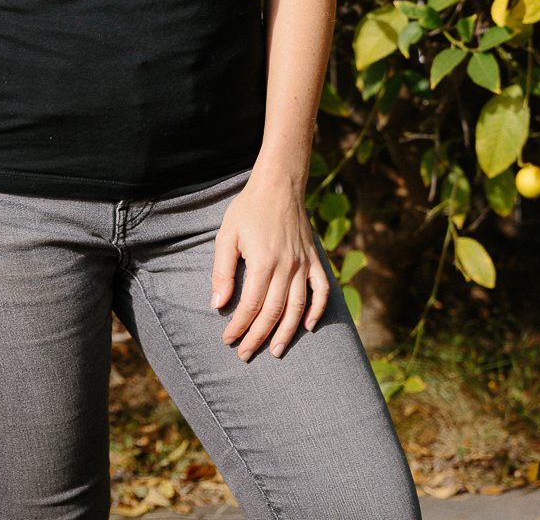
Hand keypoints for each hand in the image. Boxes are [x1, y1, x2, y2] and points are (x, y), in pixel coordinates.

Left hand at [210, 174, 327, 360]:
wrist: (279, 184)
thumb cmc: (248, 209)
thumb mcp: (226, 236)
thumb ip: (222, 272)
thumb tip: (218, 305)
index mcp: (262, 261)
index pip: (250, 305)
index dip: (238, 326)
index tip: (227, 339)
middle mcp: (286, 266)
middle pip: (273, 312)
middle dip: (257, 337)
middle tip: (245, 354)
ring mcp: (303, 263)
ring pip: (297, 307)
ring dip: (286, 333)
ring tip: (275, 351)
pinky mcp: (314, 259)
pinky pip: (322, 289)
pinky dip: (318, 309)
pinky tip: (309, 326)